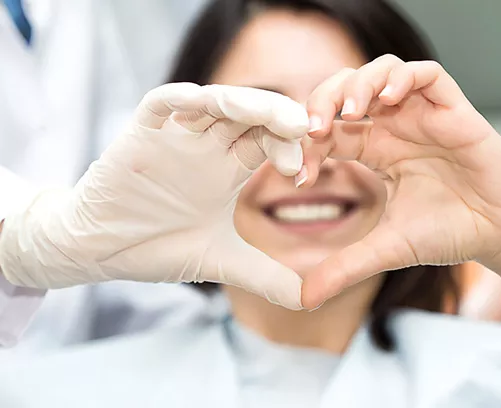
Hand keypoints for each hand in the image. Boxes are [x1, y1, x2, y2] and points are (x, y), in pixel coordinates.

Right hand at [0, 83, 307, 309]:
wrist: (100, 250)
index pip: (267, 142)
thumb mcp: (220, 262)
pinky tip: (201, 101)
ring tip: (272, 115)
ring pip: (213, 103)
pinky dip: (178, 99)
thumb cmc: (156, 247)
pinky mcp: (139, 135)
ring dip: (243, 102)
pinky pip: (159, 105)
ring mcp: (174, 138)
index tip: (300, 173)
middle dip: (277, 117)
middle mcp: (206, 147)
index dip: (288, 149)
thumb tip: (310, 300)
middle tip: (303, 128)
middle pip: (248, 116)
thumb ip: (265, 277)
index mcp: (228, 169)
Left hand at [300, 55, 500, 308]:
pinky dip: (402, 78)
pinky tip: (389, 100)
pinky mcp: (453, 110)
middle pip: (346, 90)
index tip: (300, 174)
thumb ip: (345, 267)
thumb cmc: (449, 232)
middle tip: (313, 128)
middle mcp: (394, 127)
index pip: (328, 131)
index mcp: (374, 151)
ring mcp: (422, 115)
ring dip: (358, 84)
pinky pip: (426, 74)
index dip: (307, 144)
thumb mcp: (386, 249)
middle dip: (322, 101)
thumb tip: (304, 299)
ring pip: (381, 71)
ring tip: (350, 112)